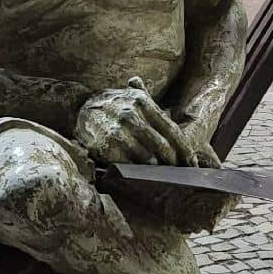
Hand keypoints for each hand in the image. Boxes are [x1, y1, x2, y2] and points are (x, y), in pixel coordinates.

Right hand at [76, 78, 195, 165]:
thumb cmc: (114, 105)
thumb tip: (177, 122)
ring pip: (147, 158)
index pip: (172, 130)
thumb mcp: (133, 97)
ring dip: (157, 170)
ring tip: (163, 176)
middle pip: (163, 147)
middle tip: (180, 173)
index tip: (192, 162)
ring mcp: (119, 131)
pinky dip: (138, 172)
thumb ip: (155, 107)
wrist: (80, 108)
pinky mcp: (107, 146)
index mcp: (143, 102)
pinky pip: (129, 164)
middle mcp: (132, 116)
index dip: (185, 149)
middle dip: (174, 163)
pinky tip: (143, 176)